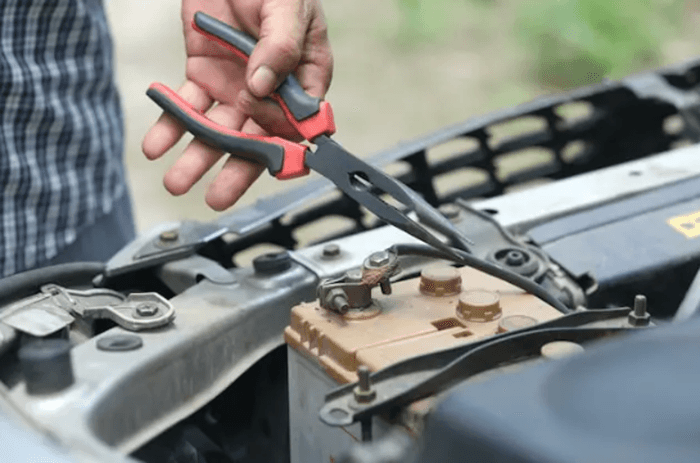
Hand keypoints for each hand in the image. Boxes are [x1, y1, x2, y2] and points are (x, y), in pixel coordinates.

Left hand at [142, 0, 332, 210]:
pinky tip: (156, 144)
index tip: (274, 169)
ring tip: (176, 180)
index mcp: (303, 78)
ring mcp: (235, 86)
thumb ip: (280, 45)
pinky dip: (169, 124)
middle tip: (216, 198)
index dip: (288, 148)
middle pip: (255, 138)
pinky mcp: (203, 75)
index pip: (299, 123)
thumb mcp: (287, 7)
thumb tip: (263, 86)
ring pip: (218, 129)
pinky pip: (186, 105)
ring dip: (197, 156)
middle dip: (234, 169)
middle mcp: (269, 91)